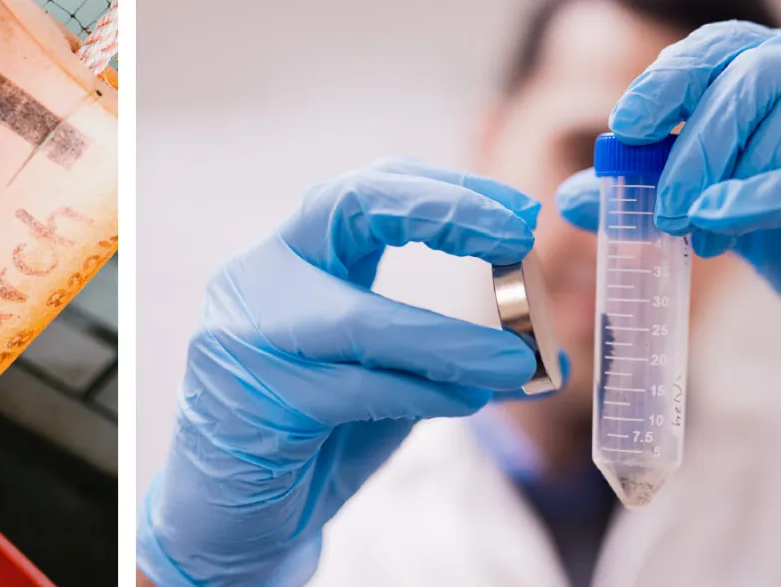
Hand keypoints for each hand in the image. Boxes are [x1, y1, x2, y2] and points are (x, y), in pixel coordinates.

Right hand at [138, 158, 539, 584]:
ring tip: (516, 360)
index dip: (444, 191)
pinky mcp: (249, 400)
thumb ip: (448, 351)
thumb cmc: (313, 438)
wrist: (233, 519)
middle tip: (516, 237)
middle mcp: (259, 279)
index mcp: (292, 258)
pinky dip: (421, 391)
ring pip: (360, 319)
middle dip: (441, 211)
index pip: (363, 191)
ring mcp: (243, 336)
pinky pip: (351, 390)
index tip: (518, 214)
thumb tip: (547, 348)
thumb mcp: (386, 376)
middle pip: (344, 206)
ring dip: (452, 339)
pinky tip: (466, 401)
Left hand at [557, 21, 780, 417]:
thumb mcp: (722, 214)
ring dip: (726, 174)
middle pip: (754, 75)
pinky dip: (768, 196)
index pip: (727, 46)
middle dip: (692, 141)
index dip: (671, 78)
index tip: (625, 126)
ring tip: (693, 226)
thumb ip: (656, 196)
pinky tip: (724, 221)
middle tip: (656, 203)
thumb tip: (574, 196)